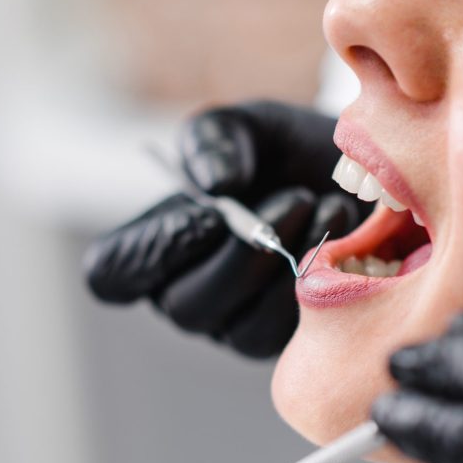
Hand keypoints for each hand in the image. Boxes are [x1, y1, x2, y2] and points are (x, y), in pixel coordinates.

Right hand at [84, 100, 367, 357]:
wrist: (349, 171)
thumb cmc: (281, 150)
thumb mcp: (242, 125)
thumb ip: (215, 141)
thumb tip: (216, 186)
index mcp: (157, 243)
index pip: (113, 274)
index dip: (145, 254)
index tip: (204, 213)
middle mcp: (187, 291)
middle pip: (186, 307)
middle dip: (243, 254)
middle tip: (291, 199)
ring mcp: (235, 321)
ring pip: (245, 328)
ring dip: (288, 264)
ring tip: (317, 202)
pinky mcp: (284, 336)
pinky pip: (294, 331)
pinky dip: (321, 278)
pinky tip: (339, 223)